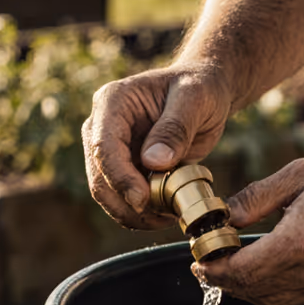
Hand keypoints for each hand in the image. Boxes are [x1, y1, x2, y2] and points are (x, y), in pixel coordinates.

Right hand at [82, 62, 236, 229]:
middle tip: (162, 217)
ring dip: (134, 214)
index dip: (119, 177)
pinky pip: (123, 199)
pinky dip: (142, 214)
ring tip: (168, 216)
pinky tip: (166, 214)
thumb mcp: (196, 99)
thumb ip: (175, 128)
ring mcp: (109, 151)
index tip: (142, 200)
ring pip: (108, 194)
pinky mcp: (123, 169)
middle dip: (127, 203)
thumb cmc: (200, 87)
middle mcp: (101, 127)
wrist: (204, 93)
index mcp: (112, 102)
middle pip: (100, 177)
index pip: (103, 147)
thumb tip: (153, 163)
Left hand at [195, 150, 303, 304]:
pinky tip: (260, 272)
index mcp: (301, 243)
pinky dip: (270, 291)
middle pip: (253, 291)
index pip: (242, 271)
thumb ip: (256, 198)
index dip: (214, 271)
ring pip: (273, 300)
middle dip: (224, 282)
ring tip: (227, 270)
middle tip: (206, 266)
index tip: (198, 261)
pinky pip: (294, 299)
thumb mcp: (299, 174)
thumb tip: (224, 217)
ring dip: (245, 289)